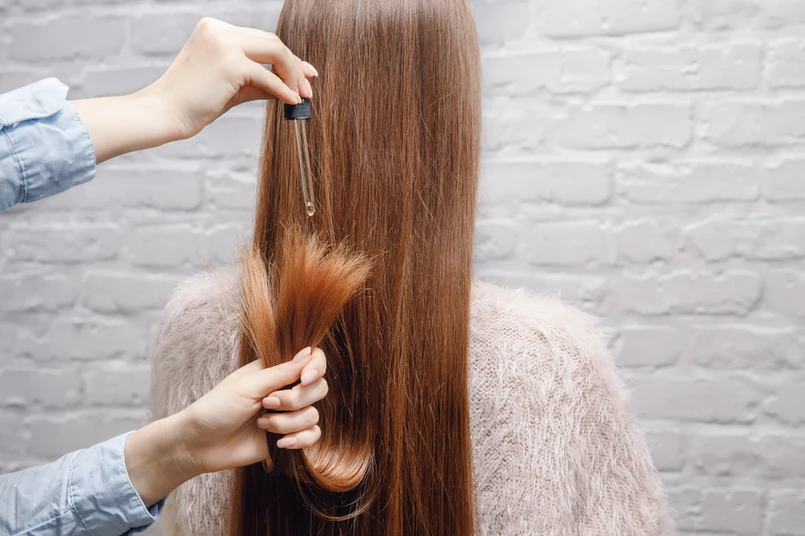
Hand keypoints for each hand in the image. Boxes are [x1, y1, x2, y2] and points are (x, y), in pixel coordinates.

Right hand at [71, 17, 317, 162]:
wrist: (164, 113)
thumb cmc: (194, 103)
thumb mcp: (232, 87)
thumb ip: (259, 82)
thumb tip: (290, 88)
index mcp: (216, 29)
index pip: (262, 40)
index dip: (288, 58)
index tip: (306, 74)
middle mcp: (219, 30)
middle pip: (272, 42)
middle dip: (295, 66)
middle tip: (309, 89)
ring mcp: (223, 43)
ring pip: (275, 52)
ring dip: (293, 75)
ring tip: (302, 96)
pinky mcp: (229, 62)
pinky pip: (267, 76)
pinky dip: (283, 89)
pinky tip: (292, 102)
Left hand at [124, 347, 327, 505]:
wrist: (199, 445)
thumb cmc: (216, 408)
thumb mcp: (247, 386)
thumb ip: (281, 372)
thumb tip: (308, 352)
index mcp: (276, 370)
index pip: (313, 359)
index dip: (316, 368)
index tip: (305, 379)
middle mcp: (286, 390)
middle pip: (318, 388)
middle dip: (295, 400)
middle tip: (268, 405)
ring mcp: (288, 415)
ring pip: (313, 415)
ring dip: (288, 423)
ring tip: (262, 425)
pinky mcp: (287, 437)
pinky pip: (312, 436)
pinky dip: (299, 440)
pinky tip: (280, 444)